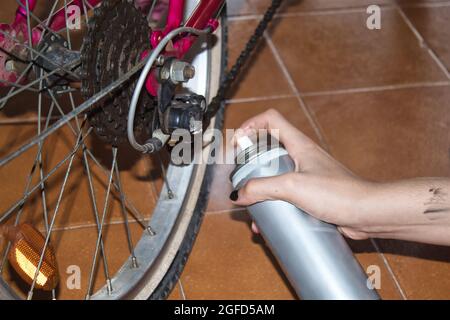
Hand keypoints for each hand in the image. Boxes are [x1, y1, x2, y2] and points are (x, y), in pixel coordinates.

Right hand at [230, 109, 373, 239]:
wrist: (368, 214)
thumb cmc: (340, 193)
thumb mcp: (293, 187)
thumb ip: (262, 188)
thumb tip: (239, 194)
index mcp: (299, 145)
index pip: (270, 119)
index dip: (250, 125)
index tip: (237, 143)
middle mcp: (302, 157)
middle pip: (268, 149)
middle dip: (250, 163)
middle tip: (241, 178)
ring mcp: (306, 176)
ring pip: (274, 176)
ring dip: (259, 190)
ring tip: (252, 207)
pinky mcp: (310, 195)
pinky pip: (285, 196)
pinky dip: (273, 206)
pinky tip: (268, 223)